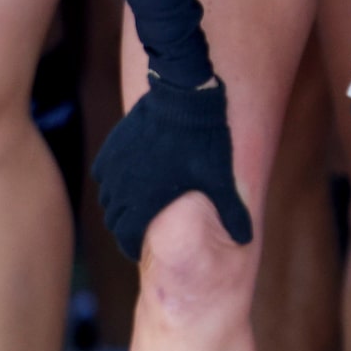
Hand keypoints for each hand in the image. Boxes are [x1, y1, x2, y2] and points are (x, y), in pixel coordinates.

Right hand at [92, 76, 253, 260]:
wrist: (183, 99)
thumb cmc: (203, 143)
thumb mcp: (220, 181)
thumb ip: (232, 213)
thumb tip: (247, 239)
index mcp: (144, 203)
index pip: (127, 236)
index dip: (130, 246)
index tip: (136, 250)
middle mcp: (122, 188)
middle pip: (114, 219)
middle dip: (124, 228)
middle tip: (136, 231)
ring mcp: (114, 165)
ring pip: (107, 196)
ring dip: (117, 205)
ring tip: (132, 207)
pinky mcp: (112, 146)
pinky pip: (103, 172)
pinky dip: (111, 181)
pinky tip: (125, 179)